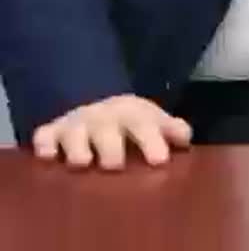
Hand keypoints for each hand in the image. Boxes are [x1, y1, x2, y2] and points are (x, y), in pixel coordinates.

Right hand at [31, 94, 192, 169]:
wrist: (93, 103)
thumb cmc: (127, 122)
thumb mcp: (151, 120)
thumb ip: (170, 129)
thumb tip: (185, 137)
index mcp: (131, 113)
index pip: (143, 124)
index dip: (151, 140)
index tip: (159, 160)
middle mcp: (102, 117)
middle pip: (106, 129)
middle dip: (110, 146)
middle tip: (114, 165)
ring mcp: (76, 124)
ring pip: (74, 134)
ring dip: (77, 147)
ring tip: (82, 162)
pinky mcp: (52, 132)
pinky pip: (44, 136)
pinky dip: (44, 144)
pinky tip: (47, 155)